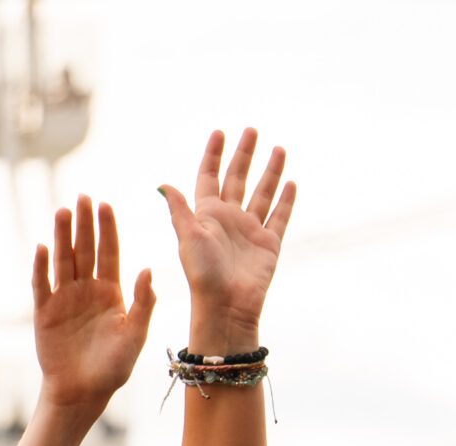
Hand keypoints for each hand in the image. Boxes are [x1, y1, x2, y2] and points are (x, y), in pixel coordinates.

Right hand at [32, 196, 156, 416]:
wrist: (83, 392)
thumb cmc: (113, 368)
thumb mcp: (135, 335)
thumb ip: (143, 303)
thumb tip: (149, 270)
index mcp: (111, 293)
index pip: (109, 253)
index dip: (107, 229)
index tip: (106, 204)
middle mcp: (87, 290)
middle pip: (85, 250)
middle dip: (84, 223)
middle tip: (82, 196)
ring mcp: (64, 298)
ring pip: (63, 260)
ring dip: (62, 236)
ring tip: (63, 211)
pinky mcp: (44, 310)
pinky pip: (42, 283)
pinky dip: (41, 265)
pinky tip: (43, 247)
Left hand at [160, 129, 294, 353]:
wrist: (227, 305)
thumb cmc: (202, 274)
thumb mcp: (188, 237)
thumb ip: (180, 210)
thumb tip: (163, 184)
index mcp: (206, 214)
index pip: (209, 176)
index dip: (213, 155)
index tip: (219, 133)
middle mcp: (229, 218)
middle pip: (238, 178)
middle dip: (245, 154)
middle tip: (252, 130)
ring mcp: (251, 230)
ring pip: (262, 192)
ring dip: (270, 171)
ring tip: (278, 149)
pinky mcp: (269, 244)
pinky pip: (280, 217)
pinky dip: (286, 201)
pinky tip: (291, 183)